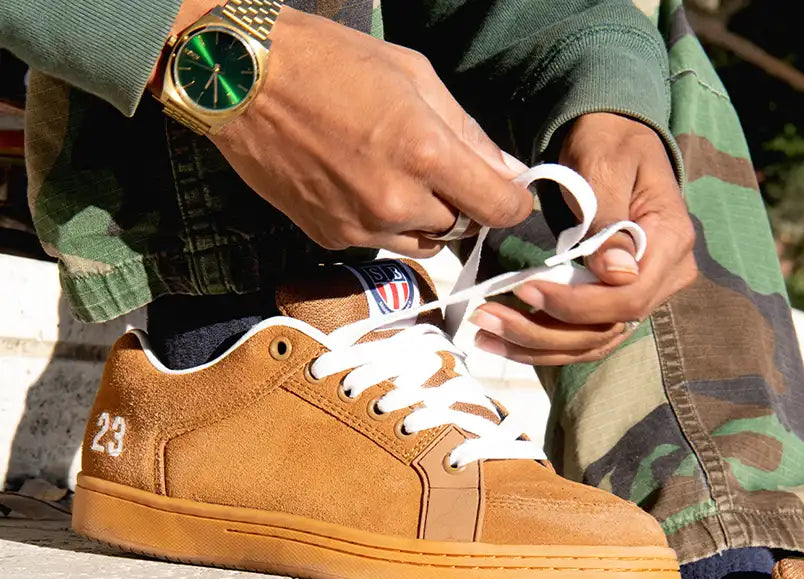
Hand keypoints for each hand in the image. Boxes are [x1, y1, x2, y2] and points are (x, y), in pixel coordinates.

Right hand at [210, 6, 533, 254]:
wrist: (242, 81)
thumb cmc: (329, 63)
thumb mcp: (414, 76)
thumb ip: (467, 132)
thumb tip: (508, 171)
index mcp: (424, 152)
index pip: (498, 207)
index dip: (513, 202)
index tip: (510, 193)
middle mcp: (397, 201)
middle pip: (462, 226)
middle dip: (460, 202)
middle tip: (433, 165)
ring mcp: (363, 227)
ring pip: (424, 242)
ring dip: (424, 217)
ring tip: (392, 171)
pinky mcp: (334, 239)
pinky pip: (382, 242)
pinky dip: (384, 222)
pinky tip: (358, 181)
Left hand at [470, 113, 696, 364]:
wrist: (612, 140)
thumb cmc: (609, 142)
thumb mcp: (605, 166)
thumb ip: (609, 219)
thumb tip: (618, 274)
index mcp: (671, 243)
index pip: (628, 298)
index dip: (576, 304)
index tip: (525, 289)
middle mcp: (665, 279)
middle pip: (607, 329)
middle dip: (544, 331)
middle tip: (488, 318)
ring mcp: (643, 296)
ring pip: (591, 342)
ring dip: (535, 346)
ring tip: (485, 333)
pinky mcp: (616, 304)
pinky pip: (583, 339)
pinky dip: (542, 345)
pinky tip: (501, 342)